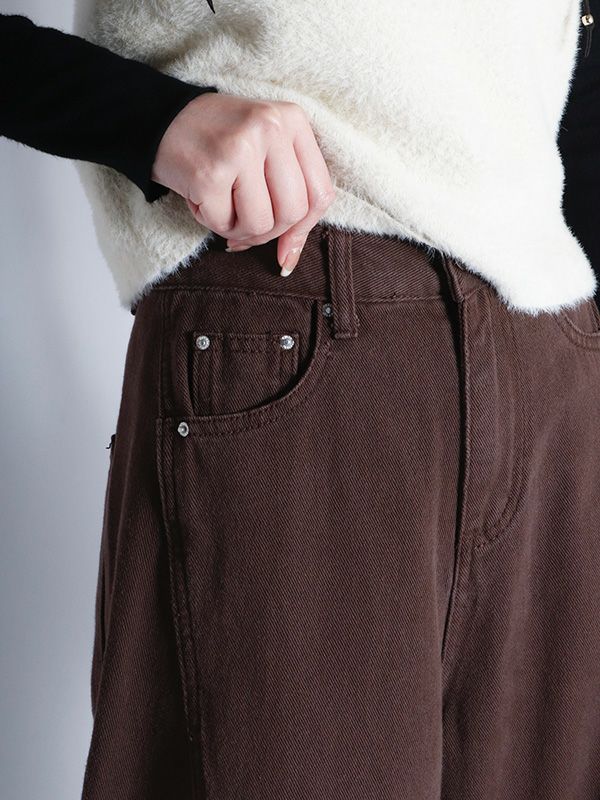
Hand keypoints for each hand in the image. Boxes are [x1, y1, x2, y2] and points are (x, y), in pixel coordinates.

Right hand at [151, 92, 335, 275]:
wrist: (159, 118)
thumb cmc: (219, 144)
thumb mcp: (265, 151)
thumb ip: (288, 194)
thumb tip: (289, 259)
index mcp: (293, 121)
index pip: (320, 194)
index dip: (303, 230)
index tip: (284, 247)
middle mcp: (271, 128)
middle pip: (293, 213)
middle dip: (268, 233)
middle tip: (243, 226)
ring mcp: (241, 148)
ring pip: (261, 224)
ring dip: (238, 230)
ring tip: (221, 207)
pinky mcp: (211, 171)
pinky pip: (225, 224)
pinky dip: (212, 222)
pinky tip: (201, 199)